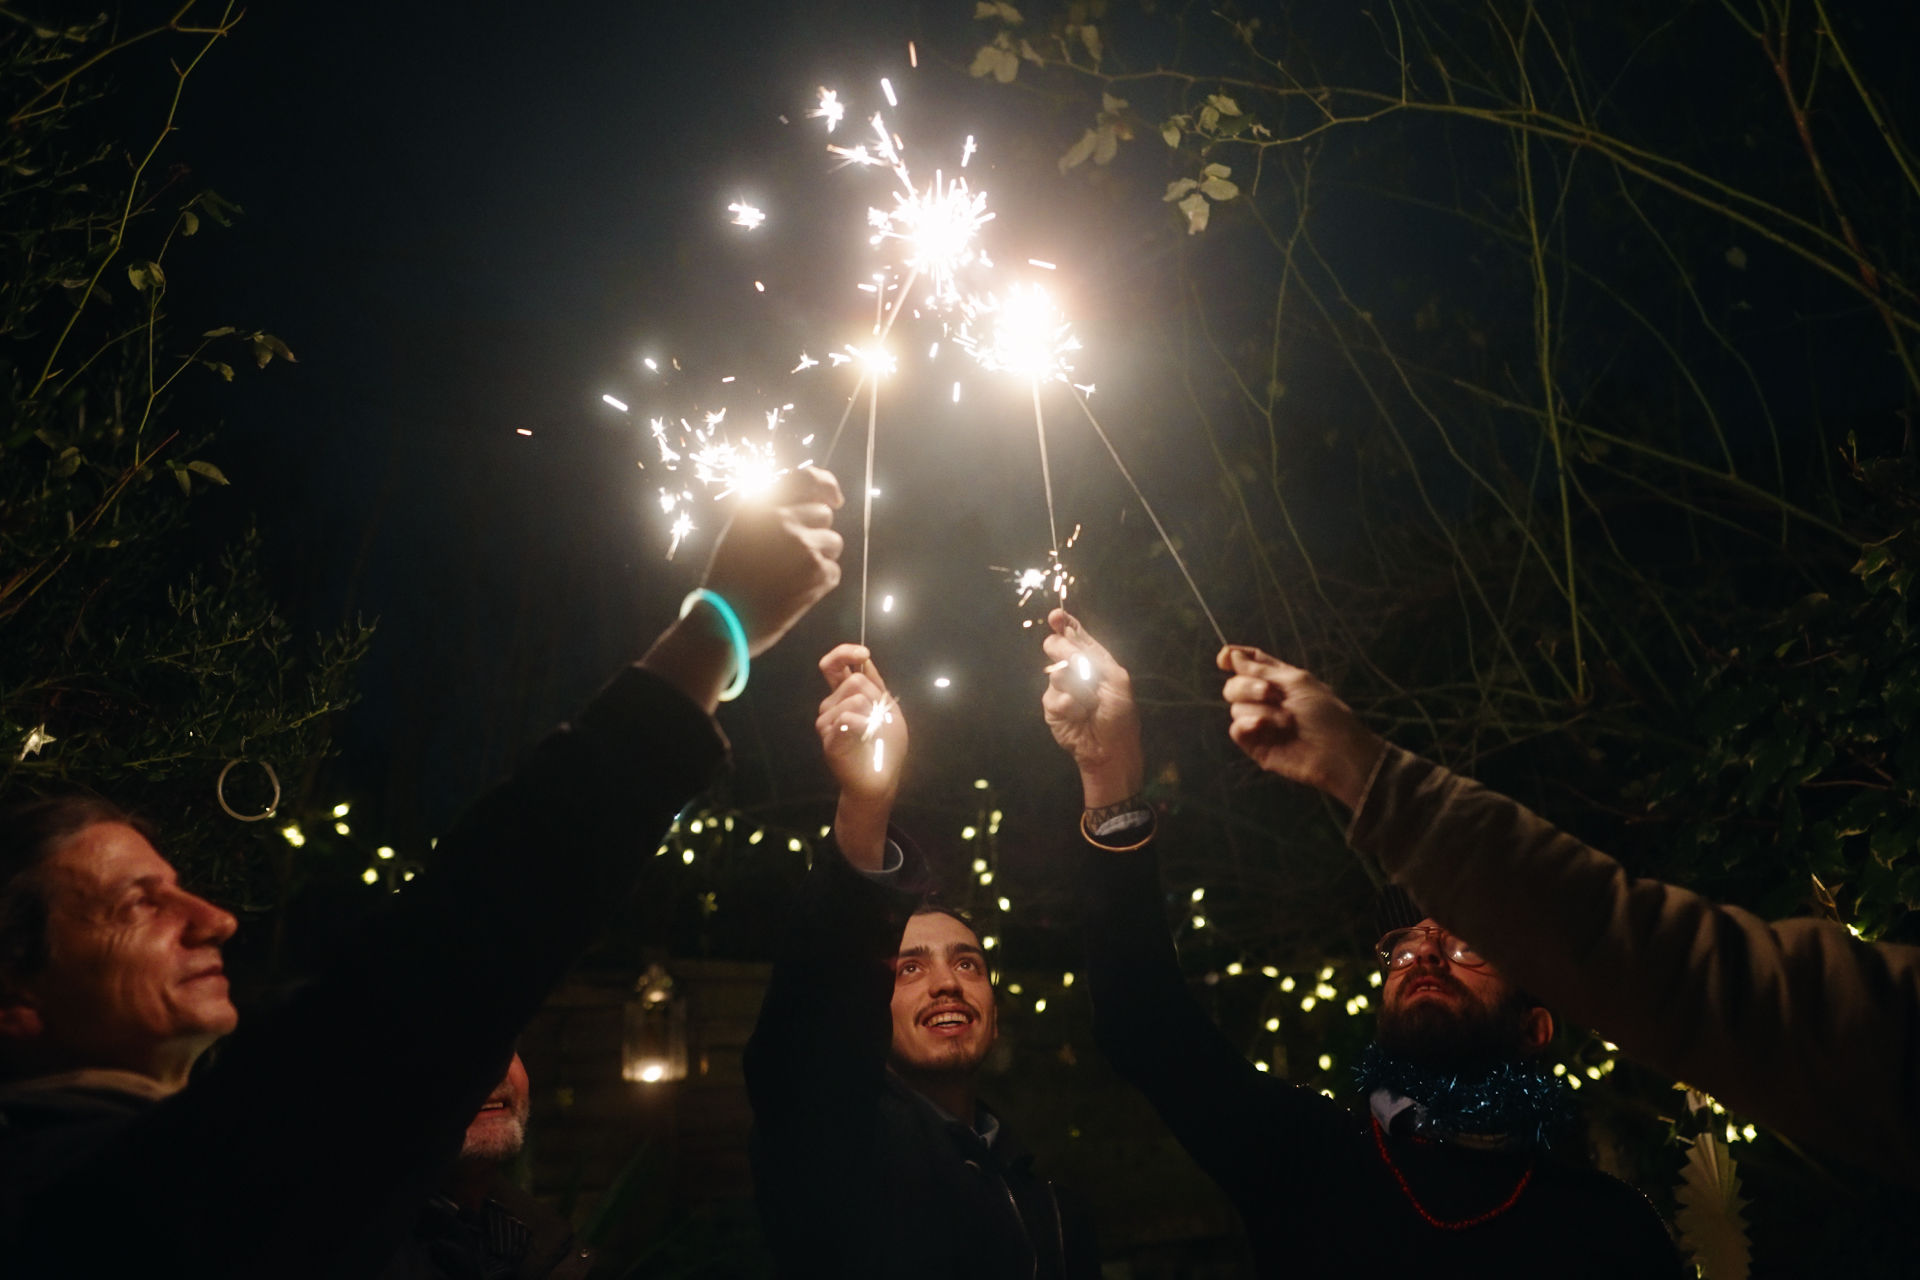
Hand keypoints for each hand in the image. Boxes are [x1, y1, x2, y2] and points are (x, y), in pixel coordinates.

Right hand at [705, 466, 845, 655]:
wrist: (726, 621)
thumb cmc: (730, 578)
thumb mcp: (739, 532)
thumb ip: (770, 511)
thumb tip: (811, 499)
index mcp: (761, 506)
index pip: (806, 479)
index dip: (826, 485)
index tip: (834, 498)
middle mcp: (784, 520)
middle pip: (824, 514)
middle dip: (816, 531)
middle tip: (793, 556)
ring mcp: (804, 546)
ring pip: (833, 542)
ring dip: (820, 556)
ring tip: (792, 575)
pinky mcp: (819, 573)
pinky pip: (833, 570)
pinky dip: (820, 581)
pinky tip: (795, 591)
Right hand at [817, 644, 905, 870]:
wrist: (880, 779)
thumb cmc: (885, 746)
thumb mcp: (888, 709)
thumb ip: (875, 685)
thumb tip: (863, 659)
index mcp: (846, 695)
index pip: (835, 665)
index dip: (845, 652)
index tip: (863, 653)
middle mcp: (832, 705)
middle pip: (851, 680)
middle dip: (873, 696)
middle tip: (879, 718)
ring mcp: (827, 722)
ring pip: (850, 699)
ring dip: (870, 714)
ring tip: (872, 733)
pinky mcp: (828, 739)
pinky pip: (846, 719)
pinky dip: (863, 725)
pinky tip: (866, 736)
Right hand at [1041, 609, 1143, 808]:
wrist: (1110, 748)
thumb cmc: (1119, 714)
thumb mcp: (1116, 680)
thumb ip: (1094, 657)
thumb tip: (1067, 640)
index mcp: (1093, 660)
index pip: (1075, 635)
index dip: (1065, 624)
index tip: (1056, 617)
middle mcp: (1074, 670)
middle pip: (1057, 647)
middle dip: (1066, 651)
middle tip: (1076, 664)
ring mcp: (1060, 688)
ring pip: (1056, 672)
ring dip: (1077, 687)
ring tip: (1090, 704)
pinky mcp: (1051, 707)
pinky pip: (1054, 697)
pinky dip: (1070, 705)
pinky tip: (1079, 714)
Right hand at [1217, 645, 1383, 809]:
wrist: (1336, 751)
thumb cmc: (1325, 713)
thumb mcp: (1296, 682)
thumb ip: (1261, 669)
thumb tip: (1232, 656)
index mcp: (1278, 679)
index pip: (1250, 662)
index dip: (1234, 657)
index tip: (1224, 659)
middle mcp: (1265, 699)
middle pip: (1235, 683)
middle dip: (1248, 685)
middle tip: (1270, 693)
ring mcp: (1259, 722)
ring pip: (1236, 706)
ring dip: (1261, 709)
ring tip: (1287, 721)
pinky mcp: (1255, 744)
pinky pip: (1236, 728)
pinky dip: (1248, 724)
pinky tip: (1263, 727)